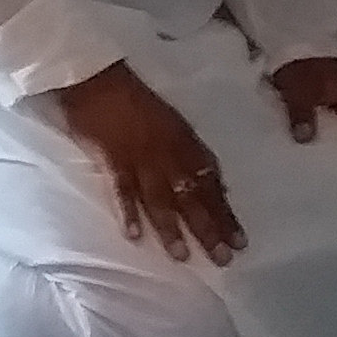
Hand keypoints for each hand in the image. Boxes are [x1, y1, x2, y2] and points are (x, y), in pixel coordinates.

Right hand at [42, 60, 242, 264]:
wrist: (97, 78)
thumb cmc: (134, 98)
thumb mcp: (173, 122)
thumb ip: (191, 153)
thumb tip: (215, 184)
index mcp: (185, 143)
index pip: (211, 184)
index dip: (226, 213)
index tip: (240, 241)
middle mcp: (168, 154)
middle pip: (193, 196)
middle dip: (209, 228)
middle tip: (222, 258)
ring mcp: (140, 158)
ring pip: (160, 198)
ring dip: (172, 228)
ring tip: (182, 256)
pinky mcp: (112, 159)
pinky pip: (122, 190)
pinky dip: (129, 212)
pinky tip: (135, 236)